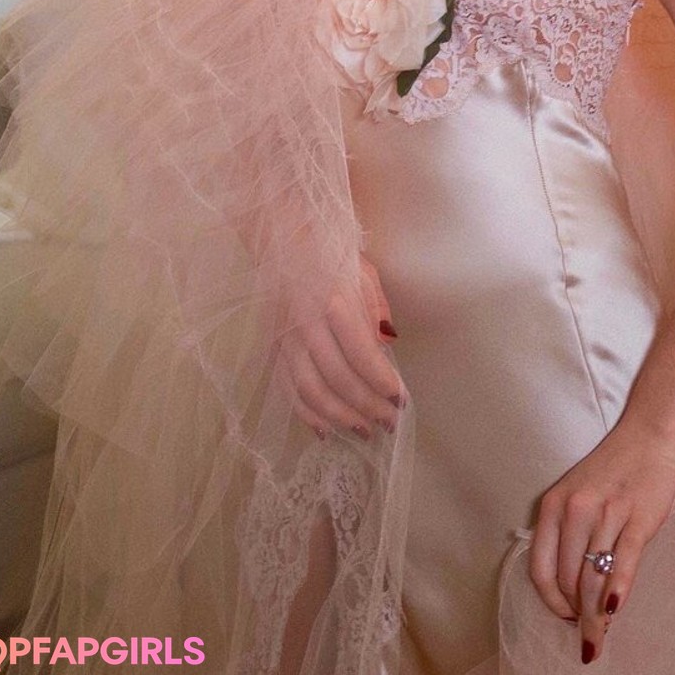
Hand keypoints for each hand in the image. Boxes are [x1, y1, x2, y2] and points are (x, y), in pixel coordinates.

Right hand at [278, 254, 405, 437]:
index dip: (382, 382)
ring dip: (340, 418)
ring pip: (311, 392)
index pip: (362, 355)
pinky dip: (306, 415)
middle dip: (367, 407)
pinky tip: (326, 429)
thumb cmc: (330, 255)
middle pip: (338, 379)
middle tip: (390, 423)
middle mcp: (306, 325)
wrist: (282, 243)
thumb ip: (377, 310)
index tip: (401, 400)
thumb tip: (387, 346)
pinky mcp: (272, 349)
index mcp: (334, 303)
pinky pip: (287, 390)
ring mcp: (285, 340)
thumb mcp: (364, 273)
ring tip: (364, 431)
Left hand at [529, 416, 674, 663]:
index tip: (563, 617)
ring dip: (595, 614)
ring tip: (600, 633)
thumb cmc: (610, 470)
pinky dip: (617, 591)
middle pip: (568, 580)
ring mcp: (607, 514)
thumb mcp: (574, 494)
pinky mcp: (638, 518)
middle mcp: (575, 510)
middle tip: (588, 631)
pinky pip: (623, 562)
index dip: (550, 601)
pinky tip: (614, 610)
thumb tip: (568, 588)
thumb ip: (566, 533)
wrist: (647, 436)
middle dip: (576, 614)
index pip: (541, 569)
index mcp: (553, 505)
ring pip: (593, 577)